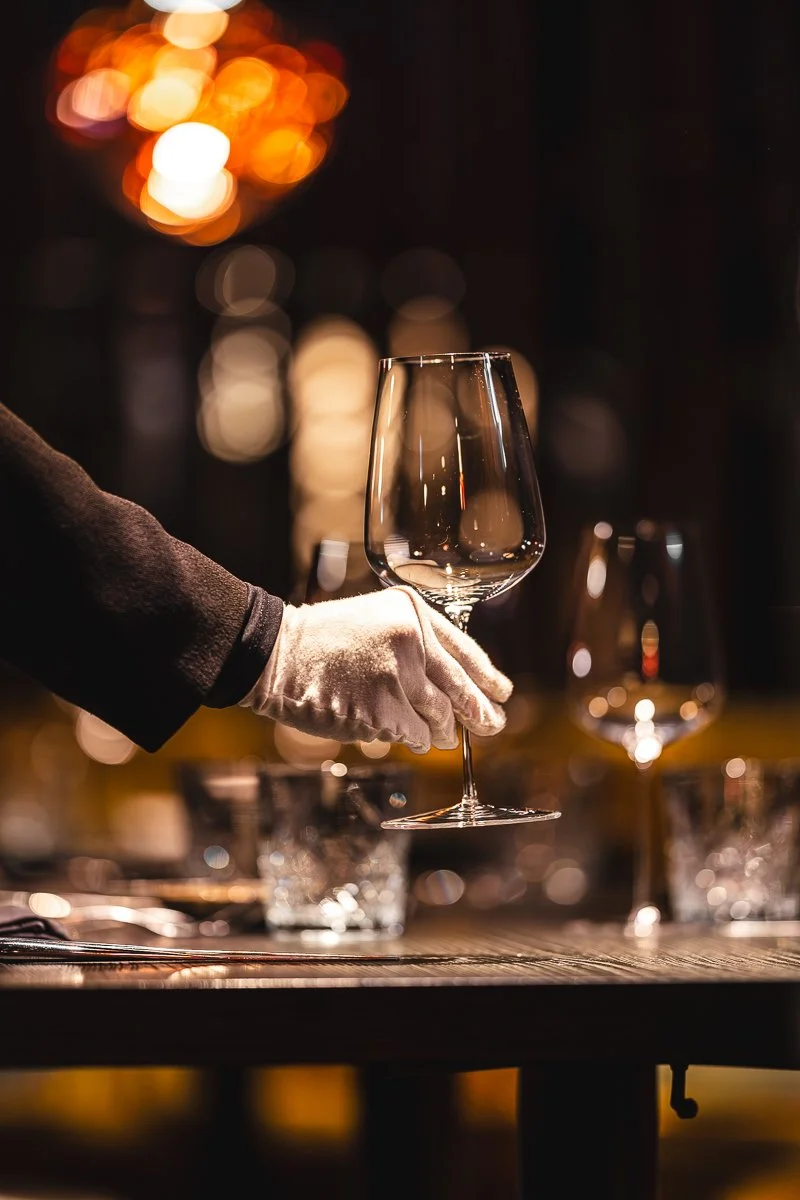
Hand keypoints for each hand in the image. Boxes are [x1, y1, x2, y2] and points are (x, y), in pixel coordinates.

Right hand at [240, 586, 512, 752]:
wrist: (277, 657)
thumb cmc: (322, 641)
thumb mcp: (375, 620)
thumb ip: (413, 642)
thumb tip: (455, 681)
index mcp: (413, 613)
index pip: (465, 650)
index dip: (487, 675)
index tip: (502, 691)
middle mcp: (413, 641)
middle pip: (460, 688)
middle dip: (481, 712)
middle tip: (494, 725)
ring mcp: (400, 677)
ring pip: (440, 717)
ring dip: (443, 730)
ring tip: (443, 736)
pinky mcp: (385, 711)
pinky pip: (414, 735)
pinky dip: (415, 739)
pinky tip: (412, 738)